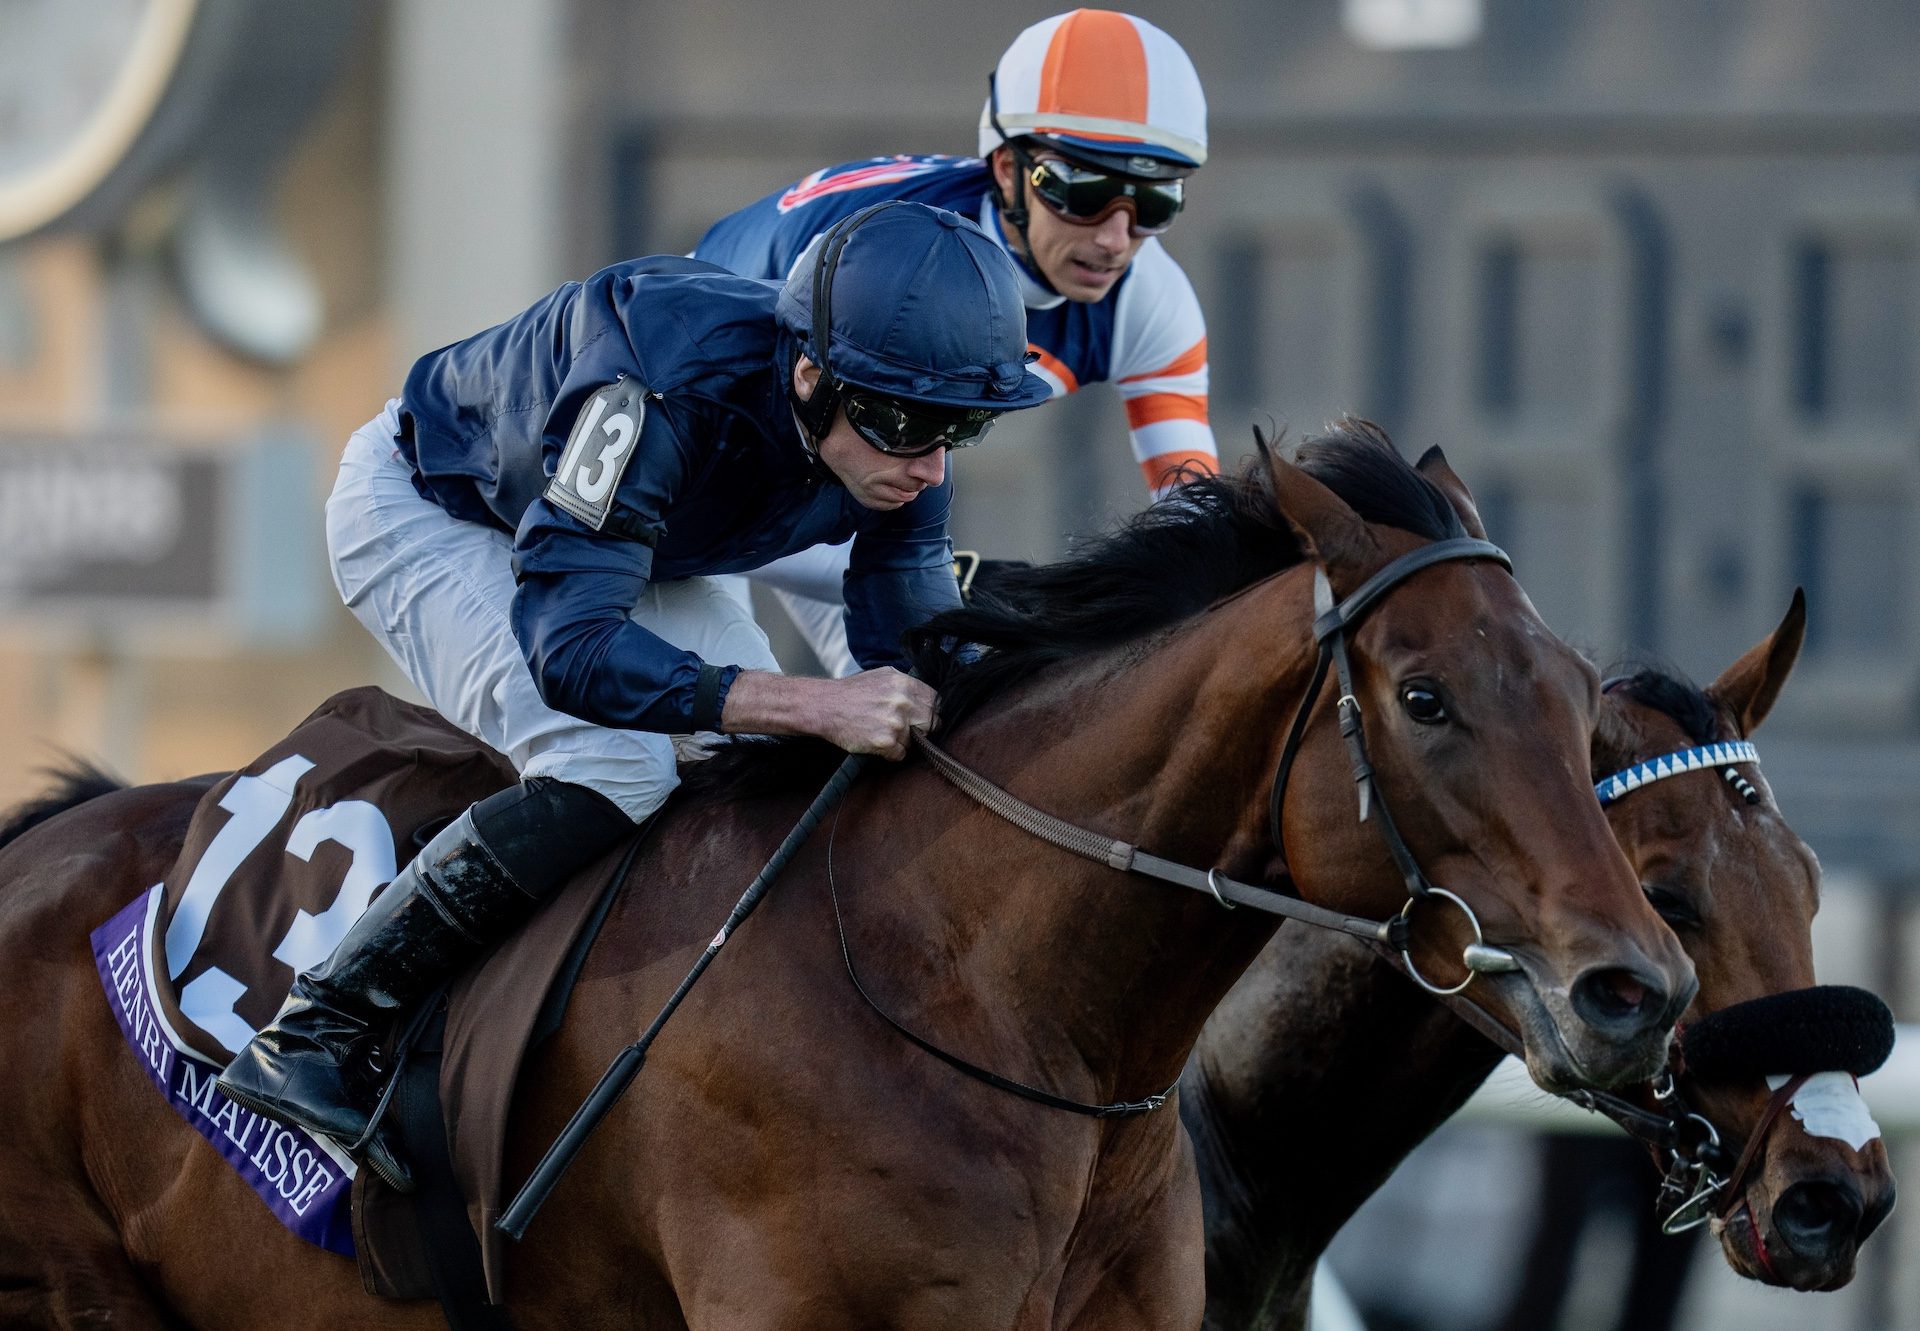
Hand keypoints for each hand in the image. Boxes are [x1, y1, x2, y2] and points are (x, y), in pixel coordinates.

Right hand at [721, 668, 934, 759]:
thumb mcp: (882, 676)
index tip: (924, 717)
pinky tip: (876, 742)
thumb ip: (906, 684)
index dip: (930, 711)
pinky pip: (900, 754)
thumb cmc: (852, 691)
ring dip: (903, 741)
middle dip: (921, 728)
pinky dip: (891, 752)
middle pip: (931, 722)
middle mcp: (903, 702)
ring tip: (881, 732)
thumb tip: (926, 696)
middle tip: (906, 729)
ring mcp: (896, 723)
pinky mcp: (886, 742)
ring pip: (915, 740)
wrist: (824, 706)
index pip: (936, 701)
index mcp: (905, 684)